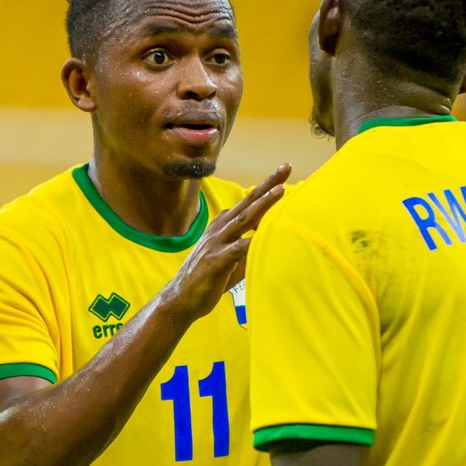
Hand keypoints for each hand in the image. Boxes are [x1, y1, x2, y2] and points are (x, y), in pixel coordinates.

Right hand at [167, 165, 290, 320]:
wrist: (180, 299)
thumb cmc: (207, 279)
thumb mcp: (228, 257)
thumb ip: (245, 245)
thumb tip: (265, 238)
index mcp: (222, 226)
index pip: (247, 202)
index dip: (265, 187)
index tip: (283, 172)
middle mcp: (220, 230)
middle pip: (248, 203)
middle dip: (268, 184)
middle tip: (286, 167)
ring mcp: (217, 243)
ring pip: (244, 219)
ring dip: (263, 204)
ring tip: (280, 190)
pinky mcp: (217, 260)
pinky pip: (239, 248)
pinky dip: (254, 240)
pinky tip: (268, 234)